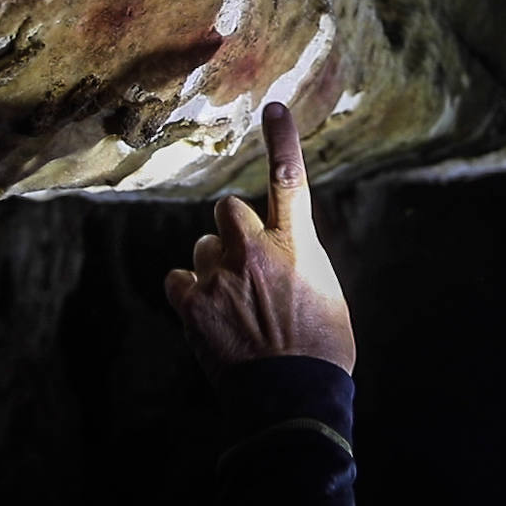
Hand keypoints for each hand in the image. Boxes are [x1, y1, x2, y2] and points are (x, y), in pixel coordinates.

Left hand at [164, 102, 355, 377]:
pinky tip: (209, 317)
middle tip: (245, 262)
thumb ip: (299, 264)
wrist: (291, 399)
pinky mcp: (192, 304)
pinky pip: (179, 279)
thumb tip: (281, 261)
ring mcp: (220, 276)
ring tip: (234, 307)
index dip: (282, 140)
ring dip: (213, 268)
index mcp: (297, 246)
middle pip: (226, 210)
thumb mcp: (326, 295)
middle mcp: (255, 251)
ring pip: (202, 248)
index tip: (273, 107)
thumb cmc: (321, 350)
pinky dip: (190, 294)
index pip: (289, 179)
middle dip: (232, 229)